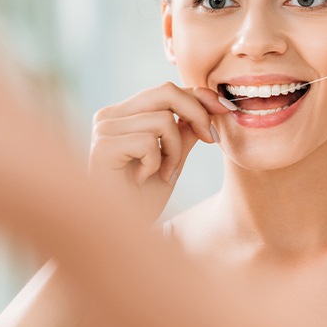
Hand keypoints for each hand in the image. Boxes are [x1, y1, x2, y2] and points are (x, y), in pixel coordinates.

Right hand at [89, 83, 234, 221]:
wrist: (120, 236)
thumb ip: (185, 132)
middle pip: (166, 91)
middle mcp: (109, 116)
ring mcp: (103, 129)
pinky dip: (157, 163)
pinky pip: (149, 142)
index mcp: (124, 114)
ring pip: (163, 119)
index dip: (199, 96)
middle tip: (210, 140)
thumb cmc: (141, 200)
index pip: (166, 91)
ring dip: (174, 151)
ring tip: (163, 173)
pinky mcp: (102, 147)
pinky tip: (144, 179)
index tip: (224, 109)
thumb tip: (209, 107)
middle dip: (197, 114)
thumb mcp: (172, 159)